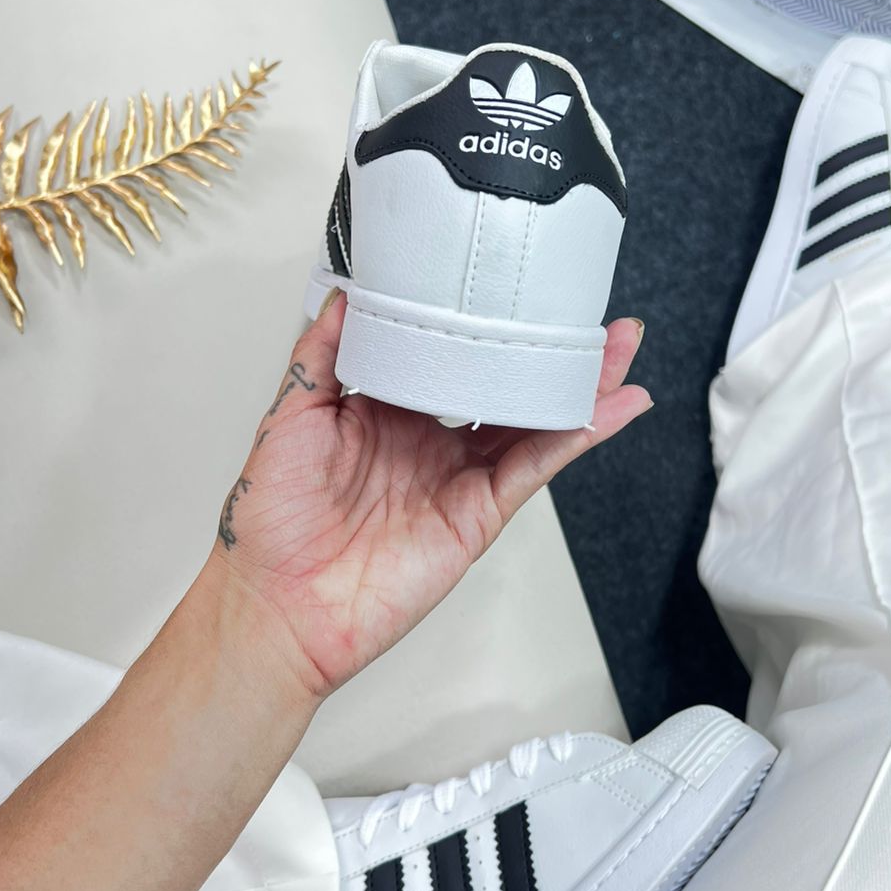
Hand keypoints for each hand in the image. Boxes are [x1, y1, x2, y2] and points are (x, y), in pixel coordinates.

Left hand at [204, 293, 649, 702]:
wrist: (276, 605)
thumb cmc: (269, 525)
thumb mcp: (289, 415)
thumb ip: (321, 354)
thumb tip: (347, 295)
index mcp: (383, 411)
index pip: (445, 355)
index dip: (481, 323)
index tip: (509, 285)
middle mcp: (427, 442)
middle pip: (502, 385)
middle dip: (548, 350)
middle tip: (589, 313)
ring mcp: (457, 479)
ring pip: (532, 422)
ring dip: (579, 386)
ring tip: (620, 351)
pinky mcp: (478, 516)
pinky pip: (534, 468)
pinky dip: (575, 437)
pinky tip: (608, 409)